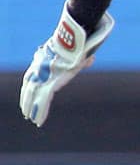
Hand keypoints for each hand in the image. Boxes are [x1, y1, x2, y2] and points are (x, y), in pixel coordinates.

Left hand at [20, 4, 113, 126]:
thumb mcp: (76, 53)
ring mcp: (42, 79)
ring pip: (32, 98)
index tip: (28, 93)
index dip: (28, 87)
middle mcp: (38, 71)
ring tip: (30, 118)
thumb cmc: (76, 45)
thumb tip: (90, 61)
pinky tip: (38, 121)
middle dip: (26, 100)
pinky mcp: (49, 85)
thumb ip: (81, 59)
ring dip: (30, 108)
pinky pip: (42, 103)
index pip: (31, 77)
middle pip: (28, 89)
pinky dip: (40, 112)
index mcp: (41, 62)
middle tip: (25, 110)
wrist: (73, 43)